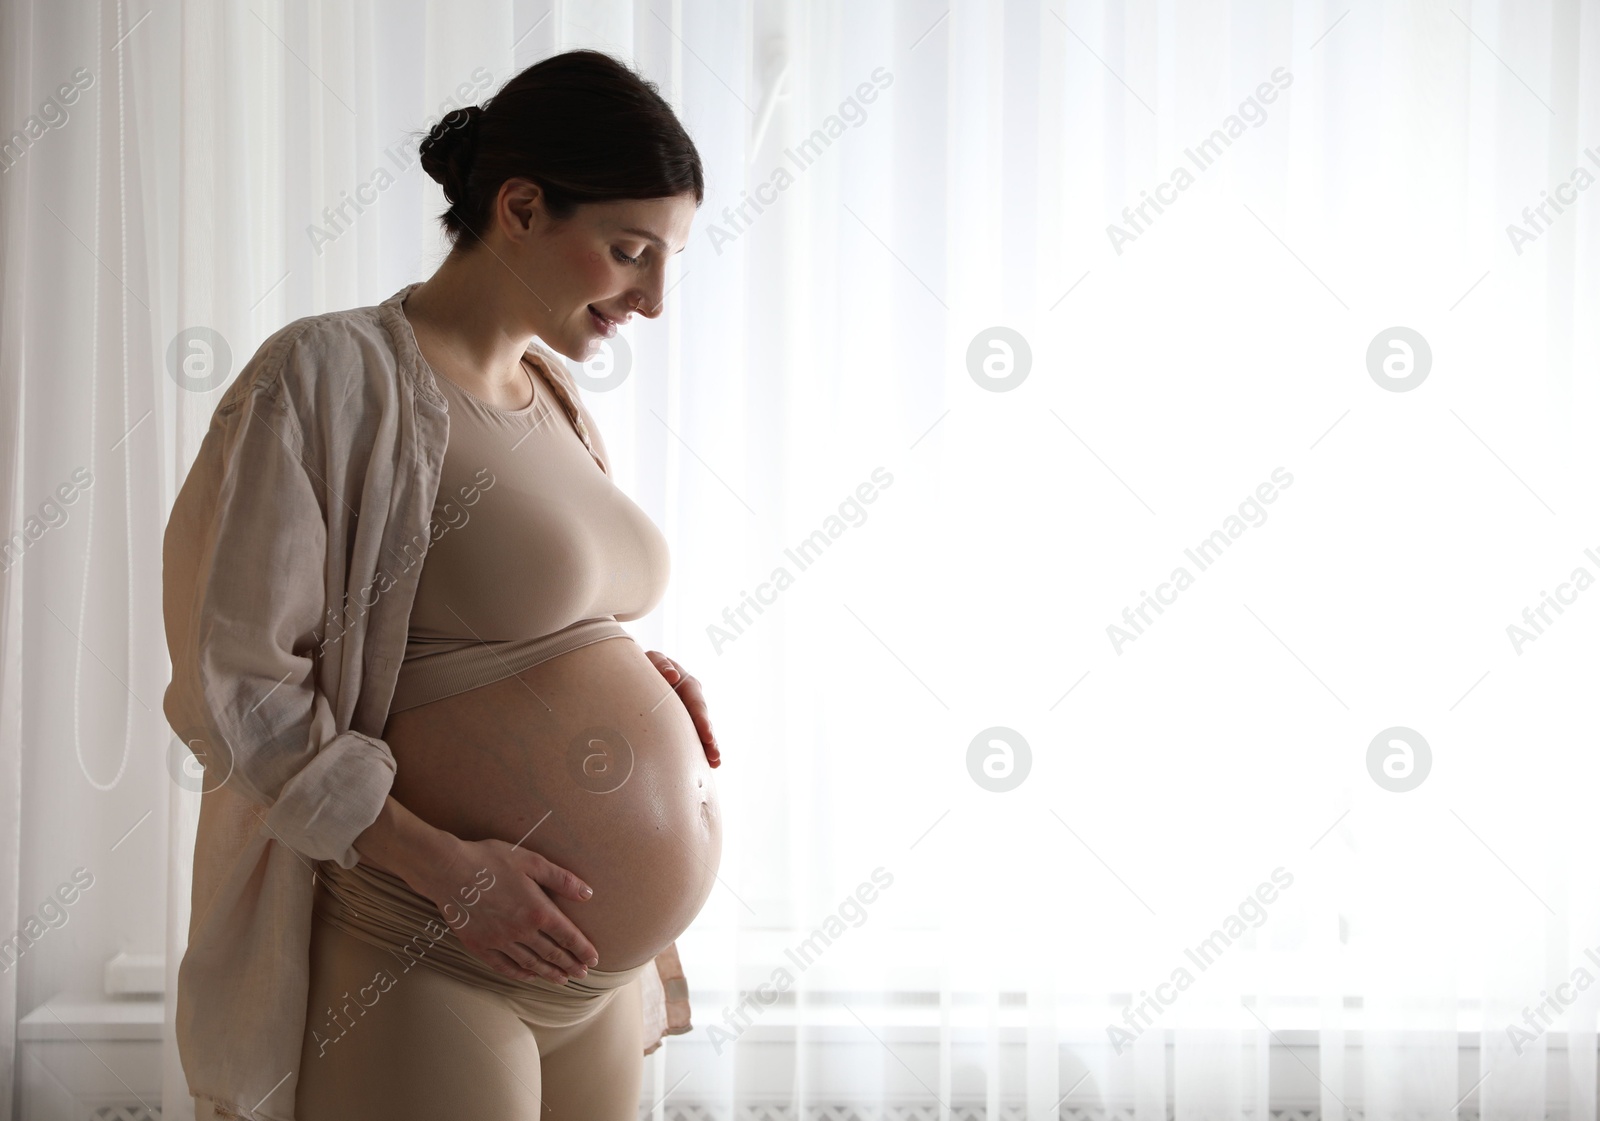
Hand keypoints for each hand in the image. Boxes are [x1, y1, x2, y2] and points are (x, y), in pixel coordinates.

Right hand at [418, 835, 599, 984]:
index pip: (568, 936)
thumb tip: (588, 894)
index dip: (582, 949)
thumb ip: (561, 879)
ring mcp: (499, 941)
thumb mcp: (531, 861)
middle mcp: (521, 931)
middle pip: (552, 953)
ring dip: (548, 973)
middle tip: (582, 974)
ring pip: (530, 963)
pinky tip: (528, 976)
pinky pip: (503, 966)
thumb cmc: (491, 860)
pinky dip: (519, 974)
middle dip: (570, 965)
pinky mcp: (479, 945)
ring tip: (562, 980)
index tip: (593, 960)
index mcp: (538, 910)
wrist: (448, 869)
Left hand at [645, 649, 719, 766]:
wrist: (640, 672)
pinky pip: (693, 736)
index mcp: (687, 683)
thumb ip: (661, 665)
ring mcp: (689, 711)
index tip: (707, 736)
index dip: (702, 720)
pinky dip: (700, 749)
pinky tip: (708, 765)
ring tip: (714, 763)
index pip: (696, 703)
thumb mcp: (652, 660)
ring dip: (708, 747)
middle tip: (713, 755)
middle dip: (709, 739)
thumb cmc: (646, 665)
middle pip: (702, 720)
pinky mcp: (683, 722)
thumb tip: (673, 676)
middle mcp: (692, 699)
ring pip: (700, 730)